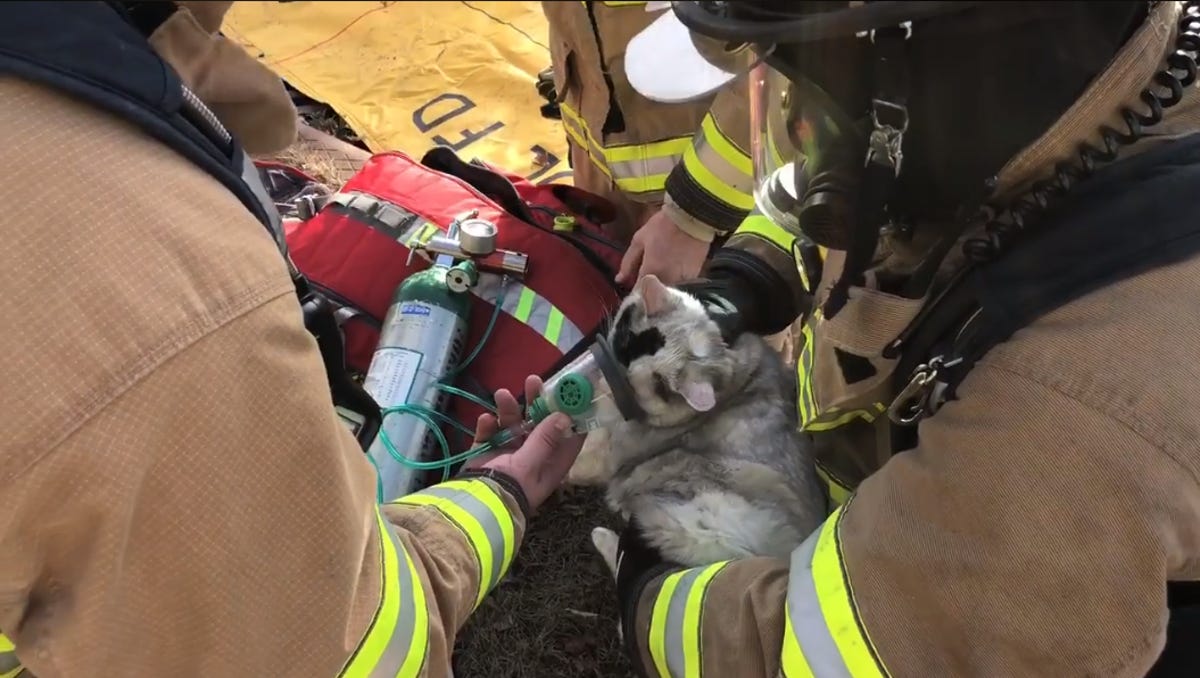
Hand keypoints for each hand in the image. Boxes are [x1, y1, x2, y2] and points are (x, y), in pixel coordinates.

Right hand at [462, 375, 584, 510]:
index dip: (571, 412)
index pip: (568, 435)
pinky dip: (488, 425)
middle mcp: (534, 455)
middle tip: (533, 381)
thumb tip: (565, 416)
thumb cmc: (510, 489)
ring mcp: (510, 453)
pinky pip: (490, 433)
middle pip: (539, 423)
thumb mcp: (530, 464)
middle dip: (537, 402)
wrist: (474, 506)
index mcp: (552, 462)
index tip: (571, 389)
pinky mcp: (488, 452)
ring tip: (502, 394)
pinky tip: (485, 420)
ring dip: (508, 409)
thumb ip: (545, 439)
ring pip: (513, 424)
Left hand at [616, 209, 709, 285]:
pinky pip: (681, 286)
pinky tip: (675, 271)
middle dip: (649, 290)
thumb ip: (628, 263)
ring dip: (663, 288)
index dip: (635, 292)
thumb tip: (619, 280)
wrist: (692, 217)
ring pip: (668, 292)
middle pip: (654, 296)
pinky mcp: (695, 278)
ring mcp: (682, 281)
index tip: (635, 287)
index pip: (638, 293)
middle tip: (649, 278)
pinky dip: (676, 282)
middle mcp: (666, 281)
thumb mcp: (639, 240)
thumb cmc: (663, 226)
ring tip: (663, 274)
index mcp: (650, 272)